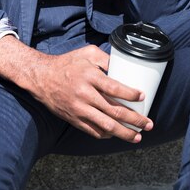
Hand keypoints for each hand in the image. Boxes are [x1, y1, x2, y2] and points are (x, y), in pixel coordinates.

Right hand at [25, 45, 152, 142]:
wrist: (42, 77)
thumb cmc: (66, 63)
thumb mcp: (86, 53)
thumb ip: (105, 58)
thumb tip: (123, 66)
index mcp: (89, 76)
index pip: (114, 88)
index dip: (130, 94)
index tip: (142, 97)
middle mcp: (85, 94)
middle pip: (114, 110)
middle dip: (134, 119)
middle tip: (148, 123)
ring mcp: (79, 109)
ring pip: (106, 125)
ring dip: (124, 133)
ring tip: (137, 136)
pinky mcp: (74, 119)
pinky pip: (94, 131)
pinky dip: (107, 135)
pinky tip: (116, 134)